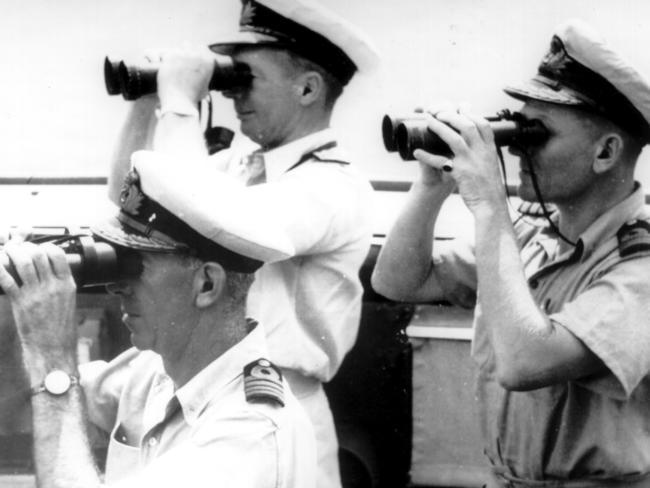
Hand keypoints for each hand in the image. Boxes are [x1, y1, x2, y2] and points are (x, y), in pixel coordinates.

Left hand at [0, 241, 76, 375]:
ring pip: (24, 262)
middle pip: (39, 254)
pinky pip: (8, 280)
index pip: (57, 254)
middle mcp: (53, 286)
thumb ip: (59, 286)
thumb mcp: (67, 303)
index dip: (45, 246)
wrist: (54, 350)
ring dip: (12, 254)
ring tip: (6, 253)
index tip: (37, 248)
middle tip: (17, 249)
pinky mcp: (22, 302)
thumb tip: (49, 273)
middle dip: (25, 247)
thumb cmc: (60, 330)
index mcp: (67, 285)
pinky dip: (0, 270)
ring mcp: (37, 293)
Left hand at [156, 44, 214, 107]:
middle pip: (188, 45)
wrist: (180, 101)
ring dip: (174, 55)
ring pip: (176, 49)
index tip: (192, 58)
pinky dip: (166, 61)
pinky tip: (166, 68)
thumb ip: (204, 81)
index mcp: (207, 61)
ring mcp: (181, 55)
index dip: (196, 52)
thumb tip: (203, 84)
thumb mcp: (204, 89)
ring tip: (172, 66)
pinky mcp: (168, 58)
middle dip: (184, 51)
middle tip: (181, 61)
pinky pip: (166, 55)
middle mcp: (195, 55)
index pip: (202, 48)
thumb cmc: (193, 98)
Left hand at [415, 109, 505, 212]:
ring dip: (440, 127)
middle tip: (439, 112)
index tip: (461, 108)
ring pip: (454, 138)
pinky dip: (427, 156)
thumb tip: (474, 144)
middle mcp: (482, 152)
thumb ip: (483, 153)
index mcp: (490, 149)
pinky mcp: (460, 173)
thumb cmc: (489, 187)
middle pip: (467, 125)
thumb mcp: (491, 165)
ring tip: (429, 120)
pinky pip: (440, 162)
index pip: (483, 124)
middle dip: (452, 115)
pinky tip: (417, 152)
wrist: (491, 205)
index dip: (471, 113)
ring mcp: (471, 162)